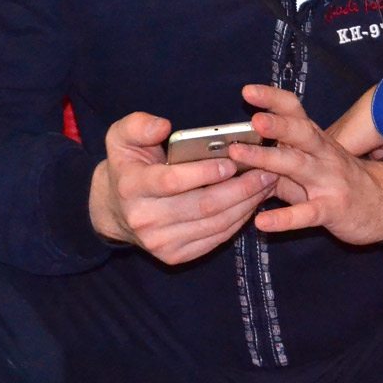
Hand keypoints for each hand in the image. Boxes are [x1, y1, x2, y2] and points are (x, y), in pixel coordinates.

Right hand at [88, 111, 278, 264]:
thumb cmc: (128, 165)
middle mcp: (145, 219)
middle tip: (267, 170)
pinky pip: (215, 238)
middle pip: (203, 206)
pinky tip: (252, 202)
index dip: (204, 173)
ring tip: (267, 183)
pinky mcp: (174, 256)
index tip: (231, 162)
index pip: (172, 182)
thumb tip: (163, 126)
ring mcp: (160, 243)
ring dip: (247, 204)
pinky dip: (239, 221)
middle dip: (240, 188)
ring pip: (215, 224)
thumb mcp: (121, 136)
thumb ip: (138, 125)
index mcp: (132, 187)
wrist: (115, 208)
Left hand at [230, 84, 382, 244]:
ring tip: (240, 155)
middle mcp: (322, 154)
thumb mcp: (307, 166)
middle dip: (277, 124)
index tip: (248, 91)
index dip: (273, 98)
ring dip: (268, 159)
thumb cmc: (337, 183)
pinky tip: (263, 222)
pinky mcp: (333, 209)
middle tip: (253, 119)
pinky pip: (307, 213)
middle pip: (300, 132)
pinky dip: (285, 218)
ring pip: (299, 165)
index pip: (295, 110)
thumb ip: (273, 161)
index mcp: (314, 139)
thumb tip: (234, 157)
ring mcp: (329, 181)